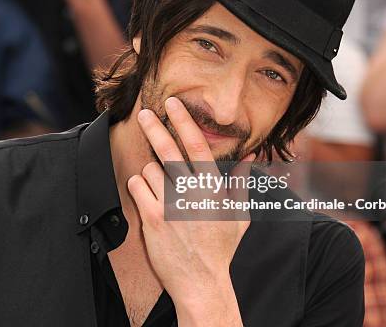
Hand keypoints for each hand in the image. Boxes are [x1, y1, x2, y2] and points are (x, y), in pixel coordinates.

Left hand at [128, 97, 254, 315]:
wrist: (200, 282)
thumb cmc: (220, 249)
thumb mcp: (238, 216)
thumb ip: (240, 183)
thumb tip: (248, 155)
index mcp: (213, 190)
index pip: (198, 147)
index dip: (185, 122)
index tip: (174, 104)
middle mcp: (191, 194)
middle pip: (168, 151)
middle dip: (155, 127)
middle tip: (145, 113)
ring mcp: (169, 206)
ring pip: (150, 168)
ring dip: (152, 170)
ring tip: (160, 185)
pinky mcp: (151, 218)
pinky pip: (137, 186)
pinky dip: (140, 185)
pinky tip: (148, 194)